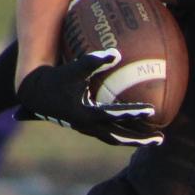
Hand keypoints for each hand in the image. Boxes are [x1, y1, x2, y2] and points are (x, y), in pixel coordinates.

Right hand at [15, 51, 161, 145]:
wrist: (34, 93)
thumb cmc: (56, 78)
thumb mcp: (74, 69)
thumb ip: (94, 61)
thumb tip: (117, 53)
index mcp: (85, 114)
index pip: (114, 115)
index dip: (133, 112)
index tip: (151, 111)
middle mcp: (87, 126)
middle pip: (118, 137)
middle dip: (138, 139)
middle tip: (159, 140)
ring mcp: (86, 129)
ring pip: (114, 138)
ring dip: (132, 140)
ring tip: (153, 140)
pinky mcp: (85, 127)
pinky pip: (108, 133)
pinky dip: (122, 133)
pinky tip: (135, 129)